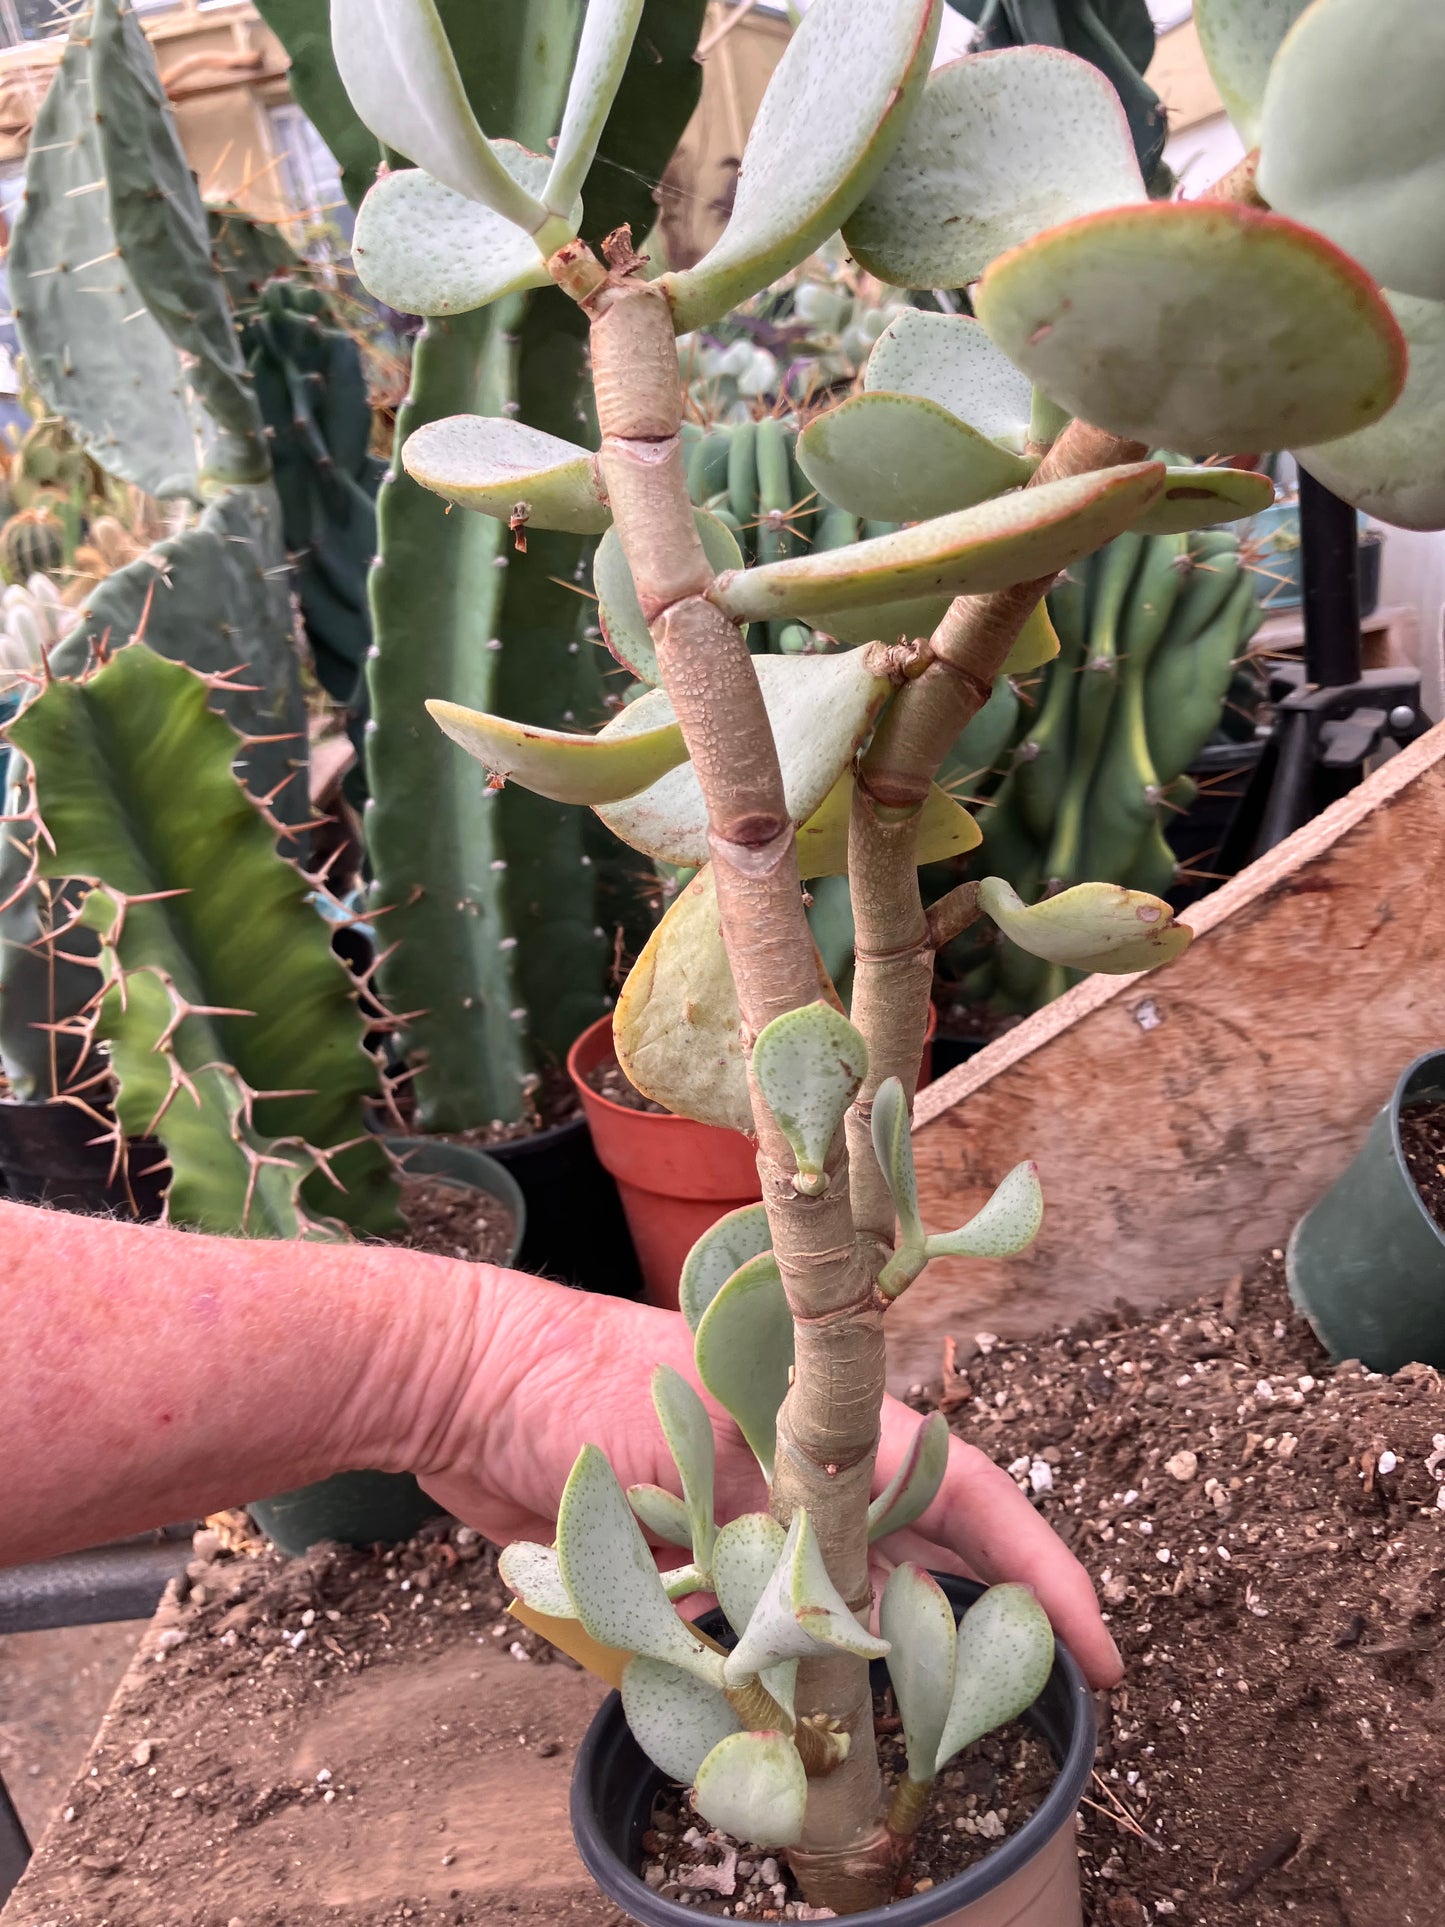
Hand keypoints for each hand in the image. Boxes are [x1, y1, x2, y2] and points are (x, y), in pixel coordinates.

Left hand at [414, 1273, 1121, 1688]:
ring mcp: (737, 1511)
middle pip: (911, 1556)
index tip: (1098, 1649)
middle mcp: (793, 1465)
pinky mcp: (677, 1553)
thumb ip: (777, 1521)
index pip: (961, 1492)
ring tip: (925, 1743)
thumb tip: (848, 1617)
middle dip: (973, 1630)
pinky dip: (771, 1675)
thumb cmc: (574, 1381)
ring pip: (833, 1604)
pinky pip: (747, 1631)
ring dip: (870, 1668)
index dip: (1038, 1569)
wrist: (458, 1379)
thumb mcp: (696, 1444)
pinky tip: (794, 1733)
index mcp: (820, 1418)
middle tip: (1035, 1711)